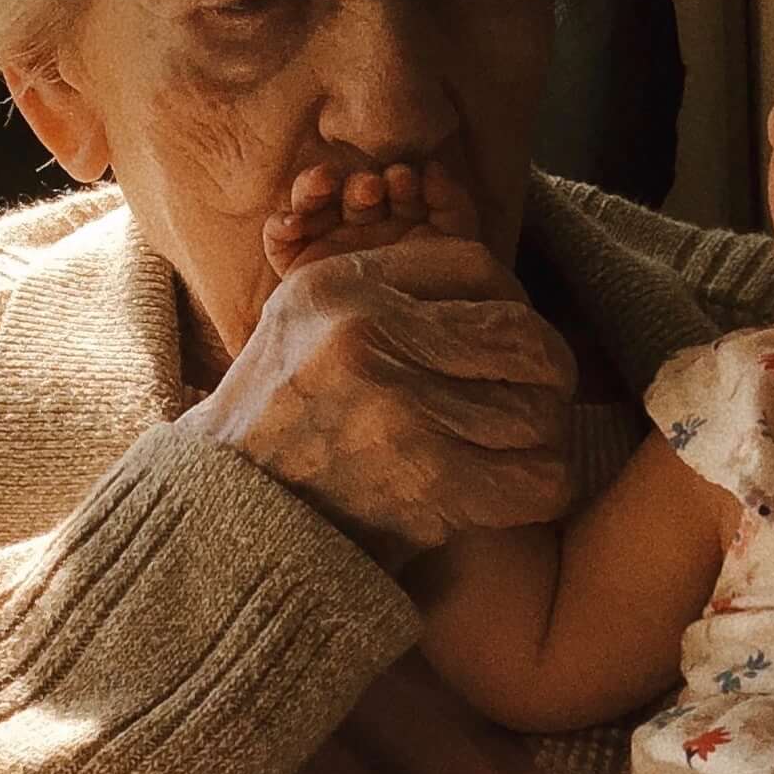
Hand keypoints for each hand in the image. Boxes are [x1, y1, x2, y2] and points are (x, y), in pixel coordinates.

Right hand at [193, 224, 574, 569]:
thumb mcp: (308, 310)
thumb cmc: (282, 408)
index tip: (503, 336)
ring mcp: (402, 414)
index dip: (511, 299)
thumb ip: (393, 282)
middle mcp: (371, 340)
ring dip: (543, 429)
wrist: (228, 507)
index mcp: (345, 286)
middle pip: (524, 335)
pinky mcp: (428, 485)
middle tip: (531, 389)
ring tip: (516, 438)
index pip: (479, 266)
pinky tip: (514, 481)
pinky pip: (542, 478)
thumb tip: (500, 283)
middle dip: (545, 366)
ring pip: (542, 409)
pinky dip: (542, 483)